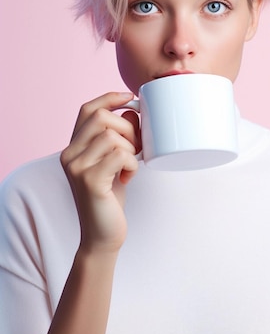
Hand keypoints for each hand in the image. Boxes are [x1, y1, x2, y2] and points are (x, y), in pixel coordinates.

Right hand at [60, 92, 140, 253]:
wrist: (102, 236)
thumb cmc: (110, 197)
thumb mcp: (114, 161)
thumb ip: (119, 136)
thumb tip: (132, 109)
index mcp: (73, 147)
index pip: (87, 109)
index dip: (109, 98)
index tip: (130, 97)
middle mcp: (69, 154)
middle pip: (102, 118)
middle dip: (127, 128)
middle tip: (135, 149)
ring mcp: (76, 167)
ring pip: (112, 135)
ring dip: (130, 148)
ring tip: (129, 166)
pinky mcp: (89, 181)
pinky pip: (119, 155)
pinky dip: (131, 163)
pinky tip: (128, 177)